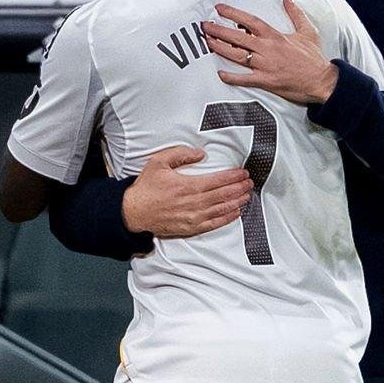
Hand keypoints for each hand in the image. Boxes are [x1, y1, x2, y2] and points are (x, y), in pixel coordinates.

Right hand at [121, 146, 252, 237]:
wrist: (134, 211)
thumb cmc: (146, 188)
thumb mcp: (159, 162)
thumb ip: (180, 154)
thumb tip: (200, 154)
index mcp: (188, 186)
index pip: (218, 180)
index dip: (233, 176)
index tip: (242, 173)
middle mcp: (193, 203)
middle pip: (223, 195)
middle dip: (239, 188)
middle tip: (249, 183)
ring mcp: (193, 217)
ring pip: (221, 209)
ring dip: (237, 202)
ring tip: (247, 195)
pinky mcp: (190, 227)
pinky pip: (214, 224)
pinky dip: (227, 218)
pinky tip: (235, 212)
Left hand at [201, 0, 339, 103]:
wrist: (321, 80)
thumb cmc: (314, 58)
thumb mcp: (307, 31)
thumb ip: (295, 13)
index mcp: (275, 36)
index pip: (250, 20)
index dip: (233, 13)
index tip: (220, 9)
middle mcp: (267, 49)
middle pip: (237, 37)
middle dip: (219, 30)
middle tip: (205, 26)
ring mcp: (265, 65)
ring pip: (237, 56)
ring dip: (220, 49)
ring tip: (208, 43)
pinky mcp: (266, 81)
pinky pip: (244, 79)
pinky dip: (232, 77)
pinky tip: (220, 74)